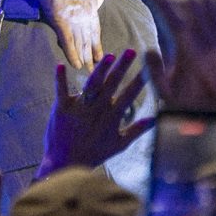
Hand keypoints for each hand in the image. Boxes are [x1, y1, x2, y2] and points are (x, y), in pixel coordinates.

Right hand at [40, 0, 107, 75]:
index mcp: (92, 7)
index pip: (95, 31)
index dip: (97, 45)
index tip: (101, 57)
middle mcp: (85, 16)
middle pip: (89, 41)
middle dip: (92, 58)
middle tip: (95, 74)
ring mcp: (74, 19)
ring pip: (80, 44)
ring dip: (84, 60)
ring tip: (87, 74)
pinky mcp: (61, 20)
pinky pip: (68, 41)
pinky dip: (72, 54)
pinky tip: (76, 65)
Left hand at [40, 48, 150, 177]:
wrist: (66, 163)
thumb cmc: (95, 153)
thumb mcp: (120, 144)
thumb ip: (137, 130)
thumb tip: (155, 119)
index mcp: (111, 116)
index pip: (129, 95)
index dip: (140, 80)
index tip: (149, 67)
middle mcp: (97, 109)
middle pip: (112, 84)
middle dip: (123, 67)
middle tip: (132, 51)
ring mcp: (79, 108)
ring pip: (91, 85)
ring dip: (100, 70)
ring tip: (109, 56)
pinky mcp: (61, 108)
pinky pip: (61, 91)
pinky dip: (60, 79)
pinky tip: (60, 65)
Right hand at [144, 0, 215, 123]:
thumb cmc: (196, 102)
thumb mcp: (167, 95)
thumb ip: (154, 72)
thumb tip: (149, 50)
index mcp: (191, 55)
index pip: (174, 18)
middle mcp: (209, 42)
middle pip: (190, 4)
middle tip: (166, 1)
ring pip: (206, 0)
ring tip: (182, 3)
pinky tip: (200, 4)